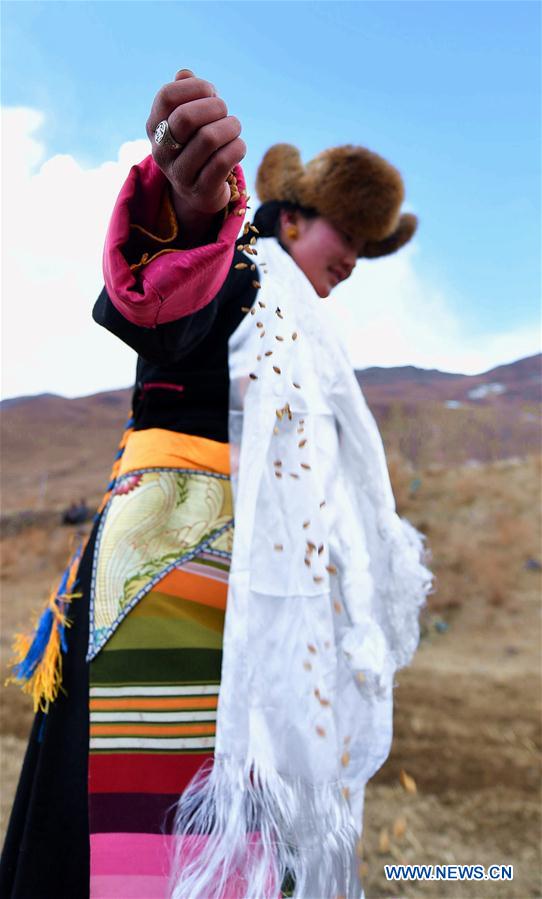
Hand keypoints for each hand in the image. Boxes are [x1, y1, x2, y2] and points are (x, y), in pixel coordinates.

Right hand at [146, 70, 245, 222]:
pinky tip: (238, 146)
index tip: (210, 92)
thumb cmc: (197, 144)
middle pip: (186, 117)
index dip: (195, 87)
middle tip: (225, 111)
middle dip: (215, 107)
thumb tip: (185, 75)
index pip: (167, 96)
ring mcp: (180, 174)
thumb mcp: (188, 118)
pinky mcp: (201, 190)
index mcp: (155, 127)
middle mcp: (161, 151)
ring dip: (231, 127)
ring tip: (234, 128)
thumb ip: (186, 93)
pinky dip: (237, 148)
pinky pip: (222, 161)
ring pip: (208, 138)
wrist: (200, 192)